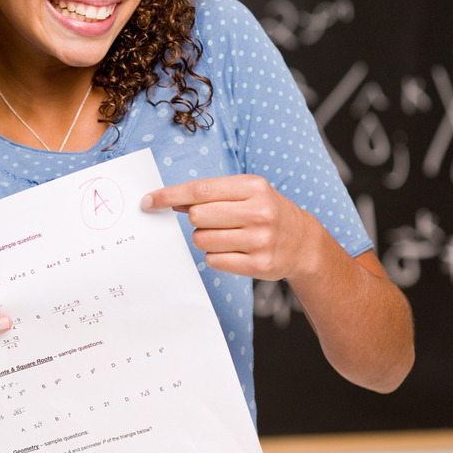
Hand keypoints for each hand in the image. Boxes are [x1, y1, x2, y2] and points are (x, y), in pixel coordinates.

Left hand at [141, 175, 312, 281]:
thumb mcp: (246, 193)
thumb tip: (170, 200)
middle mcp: (259, 212)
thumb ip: (210, 194)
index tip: (148, 201)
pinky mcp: (260, 265)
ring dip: (205, 239)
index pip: (199, 190)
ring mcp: (261, 240)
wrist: (303, 242)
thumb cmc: (265, 212)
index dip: (169, 196)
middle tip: (214, 221)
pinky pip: (214, 261)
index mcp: (253, 187)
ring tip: (227, 236)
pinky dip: (216, 256)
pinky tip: (234, 251)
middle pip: (197, 217)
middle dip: (196, 220)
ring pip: (203, 241)